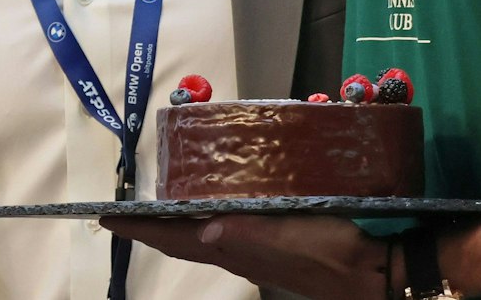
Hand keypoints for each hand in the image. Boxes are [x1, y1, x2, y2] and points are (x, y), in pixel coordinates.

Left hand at [101, 214, 388, 298]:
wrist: (374, 275)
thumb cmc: (332, 251)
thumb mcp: (292, 238)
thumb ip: (250, 233)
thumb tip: (204, 230)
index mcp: (235, 250)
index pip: (175, 238)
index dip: (141, 228)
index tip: (106, 216)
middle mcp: (239, 253)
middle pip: (183, 240)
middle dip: (153, 225)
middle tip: (126, 208)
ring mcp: (258, 253)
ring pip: (204, 238)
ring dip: (180, 224)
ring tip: (163, 205)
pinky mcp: (278, 247)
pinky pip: (230, 232)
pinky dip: (213, 219)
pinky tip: (223, 207)